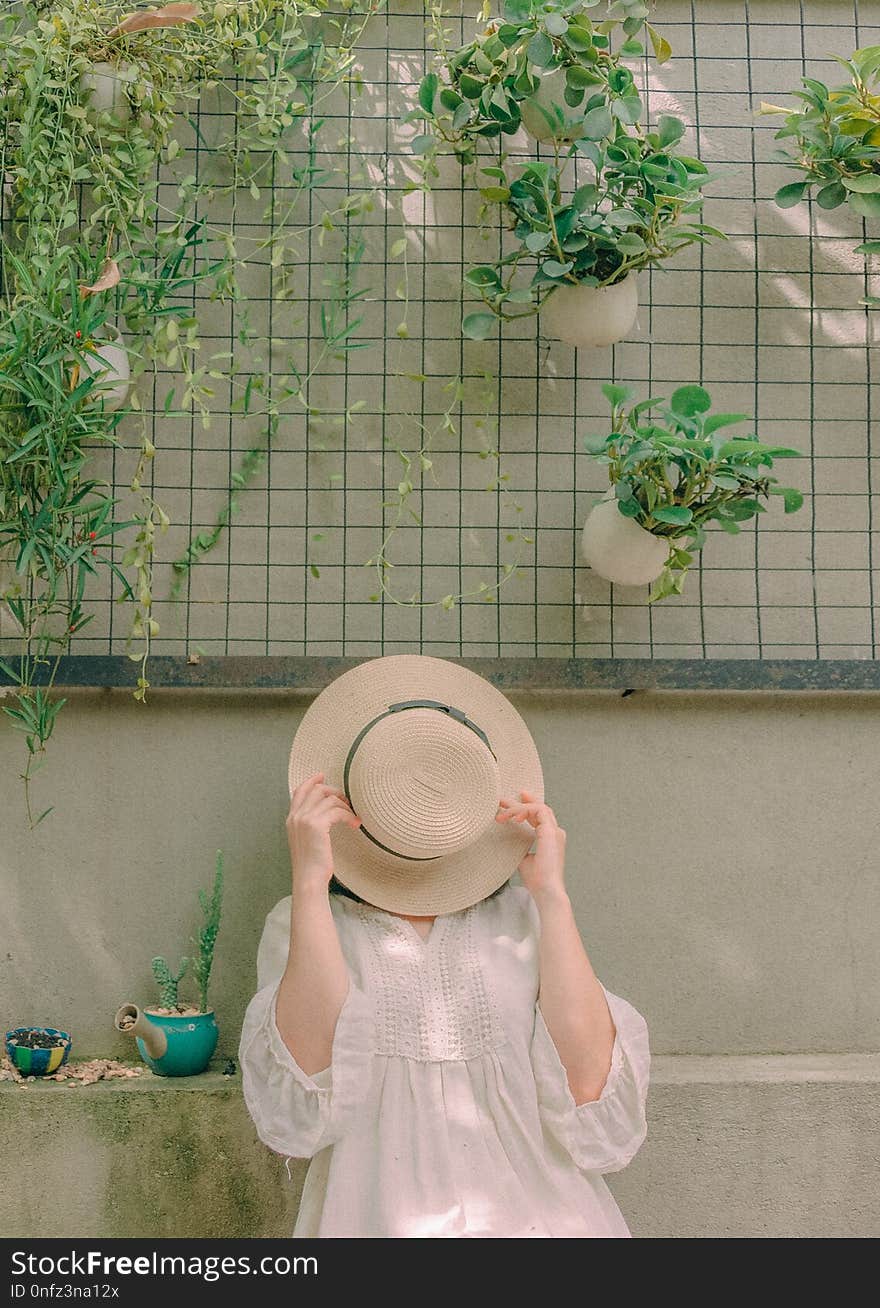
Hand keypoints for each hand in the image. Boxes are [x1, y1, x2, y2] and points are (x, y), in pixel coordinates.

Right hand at [286, 771, 360, 889]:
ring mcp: (305, 819)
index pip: (299, 791)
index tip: (322, 775)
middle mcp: (296, 816)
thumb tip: (326, 812)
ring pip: (330, 799)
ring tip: (353, 816)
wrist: (308, 879)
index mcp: (291, 819)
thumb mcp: (306, 840)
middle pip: (317, 790)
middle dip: (334, 791)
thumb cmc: (311, 864)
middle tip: (347, 800)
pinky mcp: (317, 825)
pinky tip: (355, 823)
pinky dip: (349, 815)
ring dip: (345, 806)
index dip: (312, 781)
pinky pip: (337, 811)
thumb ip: (310, 824)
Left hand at [496, 790, 566, 902]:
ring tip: (502, 815)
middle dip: (521, 802)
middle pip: (540, 808)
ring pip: (538, 808)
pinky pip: (539, 811)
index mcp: (550, 838)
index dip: (527, 806)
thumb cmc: (537, 879)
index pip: (540, 816)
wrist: (545, 889)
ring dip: (519, 808)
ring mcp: (555, 831)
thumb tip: (509, 841)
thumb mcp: (524, 859)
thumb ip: (520, 847)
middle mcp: (555, 833)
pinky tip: (514, 818)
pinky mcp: (552, 832)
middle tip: (502, 800)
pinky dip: (525, 811)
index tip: (515, 800)